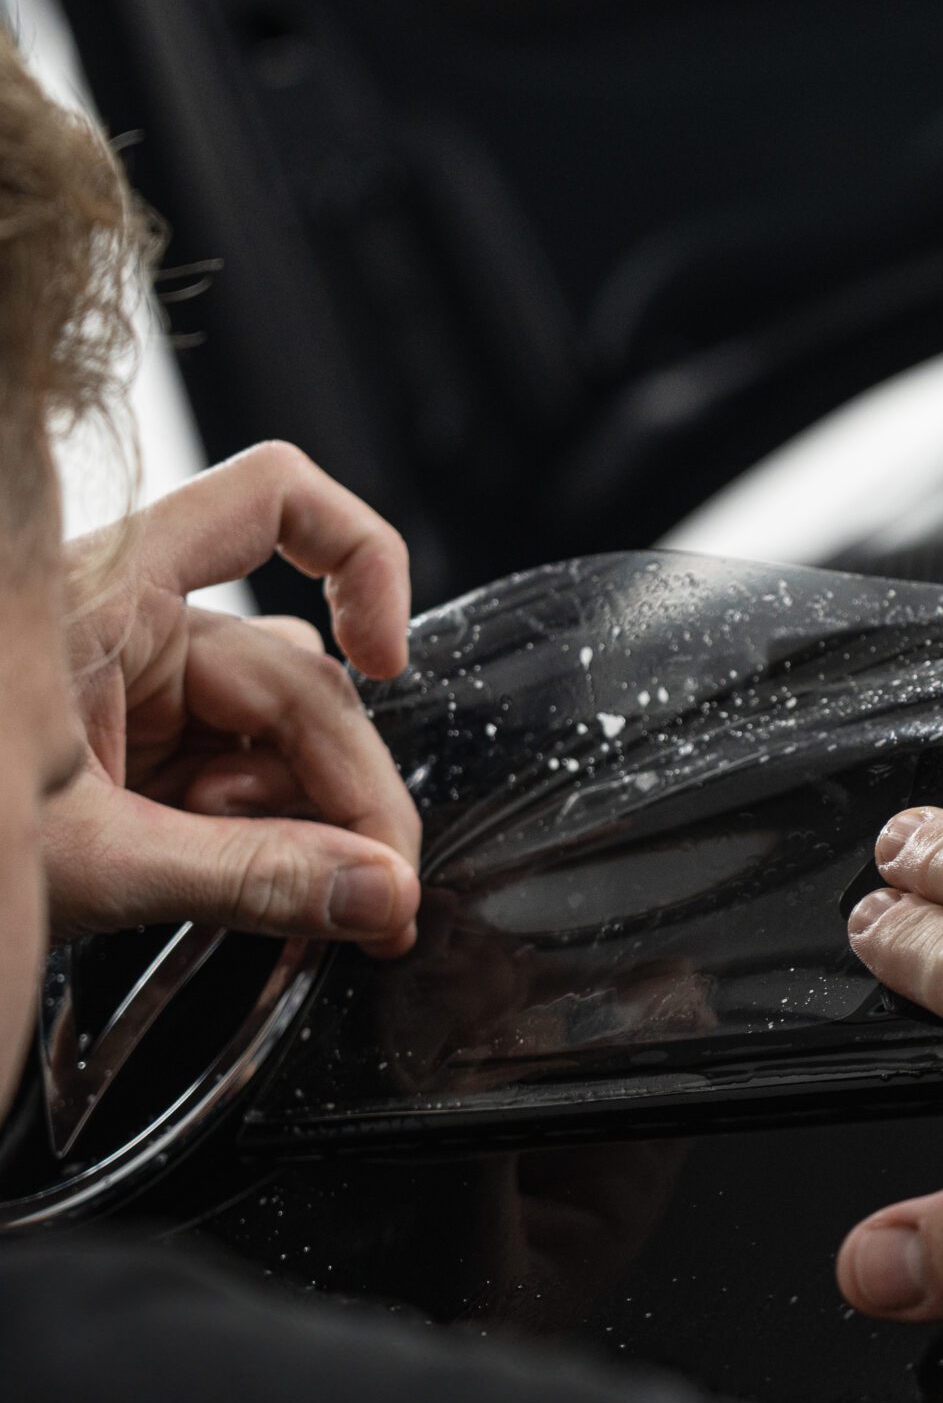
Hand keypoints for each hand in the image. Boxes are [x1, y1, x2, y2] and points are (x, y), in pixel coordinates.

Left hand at [47, 443, 421, 956]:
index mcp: (106, 593)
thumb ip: (248, 877)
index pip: (274, 502)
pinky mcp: (125, 750)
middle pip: (295, 669)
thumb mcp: (91, 861)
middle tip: (377, 885)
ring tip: (306, 899)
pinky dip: (258, 833)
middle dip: (346, 780)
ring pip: (272, 732)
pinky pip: (231, 774)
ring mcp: (127, 687)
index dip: (362, 558)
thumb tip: (371, 890)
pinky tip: (251, 888)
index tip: (390, 662)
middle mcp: (124, 620)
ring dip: (305, 817)